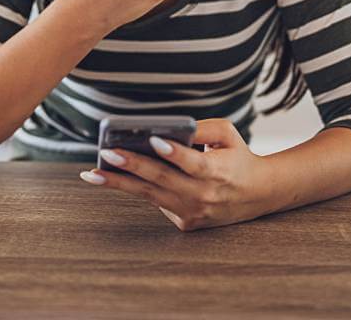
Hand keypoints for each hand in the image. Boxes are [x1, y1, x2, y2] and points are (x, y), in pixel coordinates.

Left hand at [79, 118, 272, 230]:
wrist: (257, 194)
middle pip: (162, 180)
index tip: (153, 139)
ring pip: (150, 196)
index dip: (174, 152)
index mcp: (217, 171)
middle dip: (133, 166)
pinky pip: (157, 202)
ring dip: (119, 183)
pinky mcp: (186, 223)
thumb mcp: (227, 135)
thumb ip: (201, 128)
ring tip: (92, 173)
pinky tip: (115, 178)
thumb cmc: (237, 157)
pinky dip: (138, 189)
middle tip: (107, 153)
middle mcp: (203, 195)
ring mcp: (193, 213)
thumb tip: (167, 128)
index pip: (192, 162)